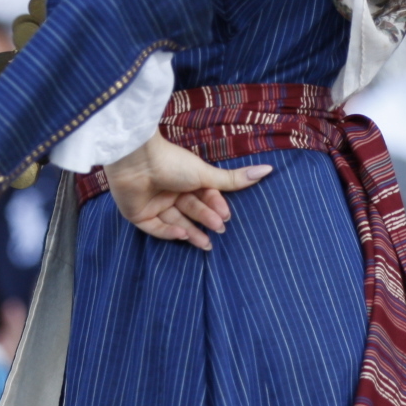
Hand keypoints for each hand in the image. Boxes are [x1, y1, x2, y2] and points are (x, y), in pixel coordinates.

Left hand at [105, 135, 269, 251]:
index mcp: (183, 177)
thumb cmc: (172, 163)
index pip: (202, 196)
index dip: (214, 205)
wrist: (137, 161)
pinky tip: (182, 235)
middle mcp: (168, 190)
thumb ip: (233, 180)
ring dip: (191, 232)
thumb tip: (268, 170)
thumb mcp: (205, 174)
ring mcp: (152, 202)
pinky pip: (155, 228)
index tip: (225, 216)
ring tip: (206, 244)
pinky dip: (169, 232)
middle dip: (205, 220)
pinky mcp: (137, 214)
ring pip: (174, 221)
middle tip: (218, 230)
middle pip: (190, 210)